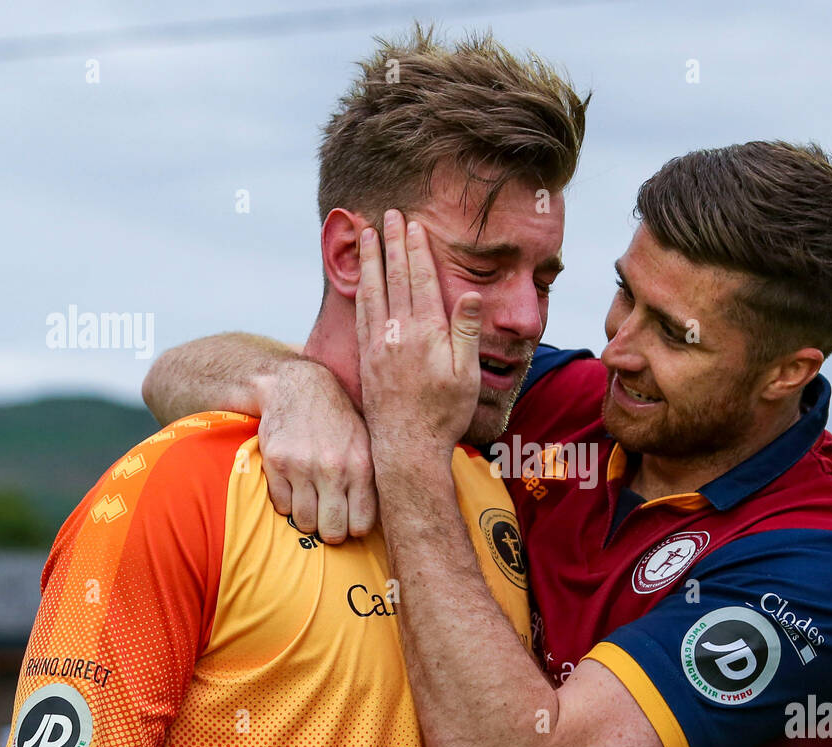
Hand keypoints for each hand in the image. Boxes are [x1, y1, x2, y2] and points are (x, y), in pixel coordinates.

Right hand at [253, 357, 376, 542]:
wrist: (297, 387)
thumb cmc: (338, 419)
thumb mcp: (367, 441)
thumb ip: (373, 477)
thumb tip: (385, 514)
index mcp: (362, 466)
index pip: (361, 524)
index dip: (355, 528)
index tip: (350, 522)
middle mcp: (333, 469)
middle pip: (332, 531)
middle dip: (331, 532)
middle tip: (329, 522)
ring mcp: (302, 467)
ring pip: (305, 522)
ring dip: (308, 519)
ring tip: (312, 504)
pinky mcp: (276, 464)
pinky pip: (281, 507)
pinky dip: (287, 504)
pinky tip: (295, 489)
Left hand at [354, 209, 481, 469]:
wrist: (407, 446)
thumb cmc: (444, 413)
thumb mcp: (466, 374)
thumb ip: (466, 332)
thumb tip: (471, 295)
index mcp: (426, 333)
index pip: (421, 280)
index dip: (417, 249)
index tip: (413, 225)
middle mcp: (399, 332)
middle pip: (396, 277)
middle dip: (392, 243)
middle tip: (387, 215)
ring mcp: (379, 343)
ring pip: (373, 290)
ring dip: (370, 259)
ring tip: (365, 233)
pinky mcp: (367, 356)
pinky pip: (362, 313)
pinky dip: (361, 289)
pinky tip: (360, 277)